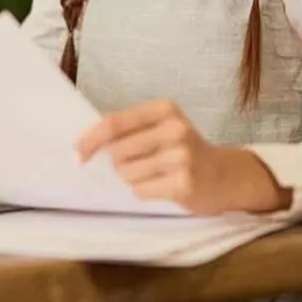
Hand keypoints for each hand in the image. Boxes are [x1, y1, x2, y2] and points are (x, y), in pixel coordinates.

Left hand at [75, 100, 291, 214]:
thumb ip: (128, 130)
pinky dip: (145, 192)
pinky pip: (141, 191)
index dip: (90, 140)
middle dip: (120, 164)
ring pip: (127, 174)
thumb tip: (85, 145)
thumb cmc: (183, 151)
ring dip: (133, 180)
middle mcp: (175, 128)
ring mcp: (182, 156)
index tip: (77, 154)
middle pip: (117, 152)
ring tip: (157, 175)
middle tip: (143, 165)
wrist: (225, 175)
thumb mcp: (160, 128)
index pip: (115, 123)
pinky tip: (164, 187)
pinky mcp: (184, 183)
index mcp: (164, 109)